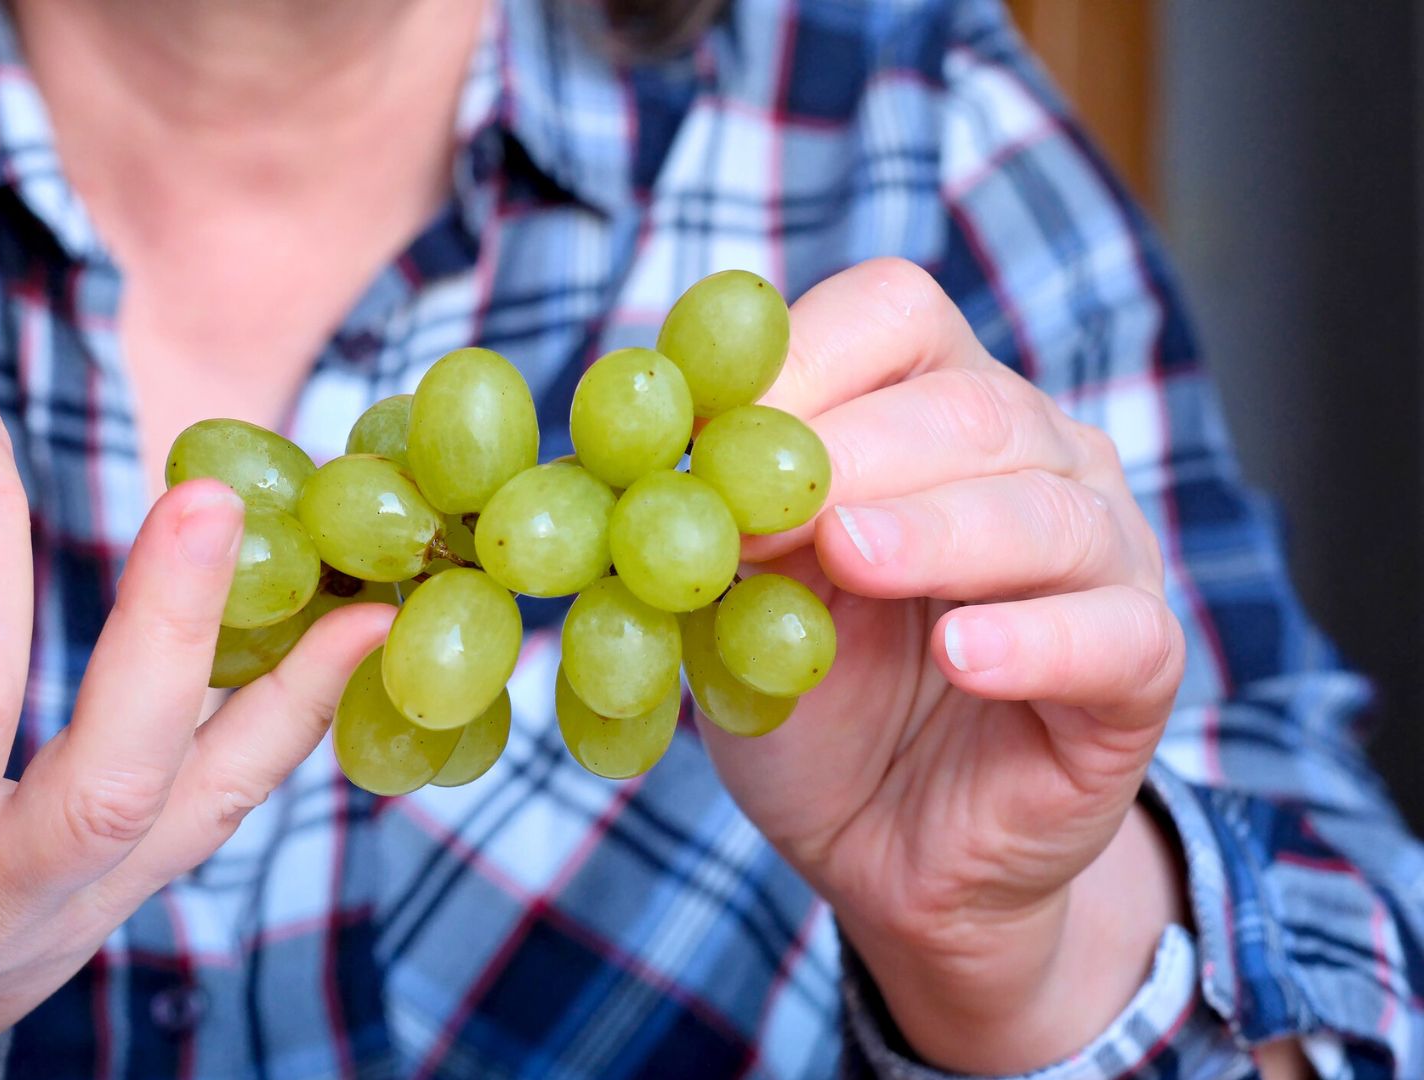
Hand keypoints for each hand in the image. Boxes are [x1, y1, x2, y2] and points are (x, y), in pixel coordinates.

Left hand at [701, 260, 1188, 1071]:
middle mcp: (1039, 455)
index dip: (800, 361)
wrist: (887, 847)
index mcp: (935, 405)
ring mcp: (1105, 555)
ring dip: (937, 531)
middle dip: (854, 454)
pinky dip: (1035, 640)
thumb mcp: (740, 602)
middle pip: (971, 408)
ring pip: (1047, 511)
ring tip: (852, 559)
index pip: (892, 316)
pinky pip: (1112, 636)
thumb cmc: (811, 697)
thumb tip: (654, 457)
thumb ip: (715, 527)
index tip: (708, 436)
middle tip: (766, 513)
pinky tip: (962, 656)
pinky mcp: (1138, 670)